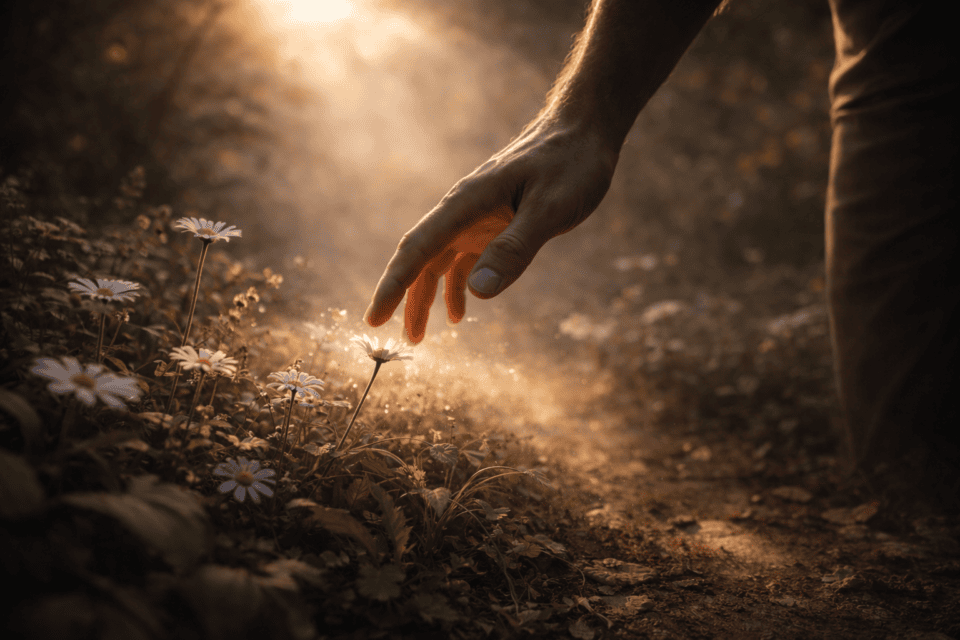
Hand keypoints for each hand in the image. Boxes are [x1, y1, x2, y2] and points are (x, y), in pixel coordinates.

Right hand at [363, 118, 618, 343]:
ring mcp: (476, 216)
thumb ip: (514, 249)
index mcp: (467, 203)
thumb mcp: (549, 209)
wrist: (583, 132)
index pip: (419, 249)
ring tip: (420, 335)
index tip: (373, 319)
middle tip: (396, 339)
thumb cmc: (570, 164)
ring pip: (439, 262)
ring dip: (426, 297)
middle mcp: (463, 210)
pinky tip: (459, 312)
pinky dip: (456, 286)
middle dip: (404, 299)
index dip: (393, 286)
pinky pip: (463, 258)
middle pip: (421, 259)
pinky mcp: (493, 222)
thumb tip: (478, 292)